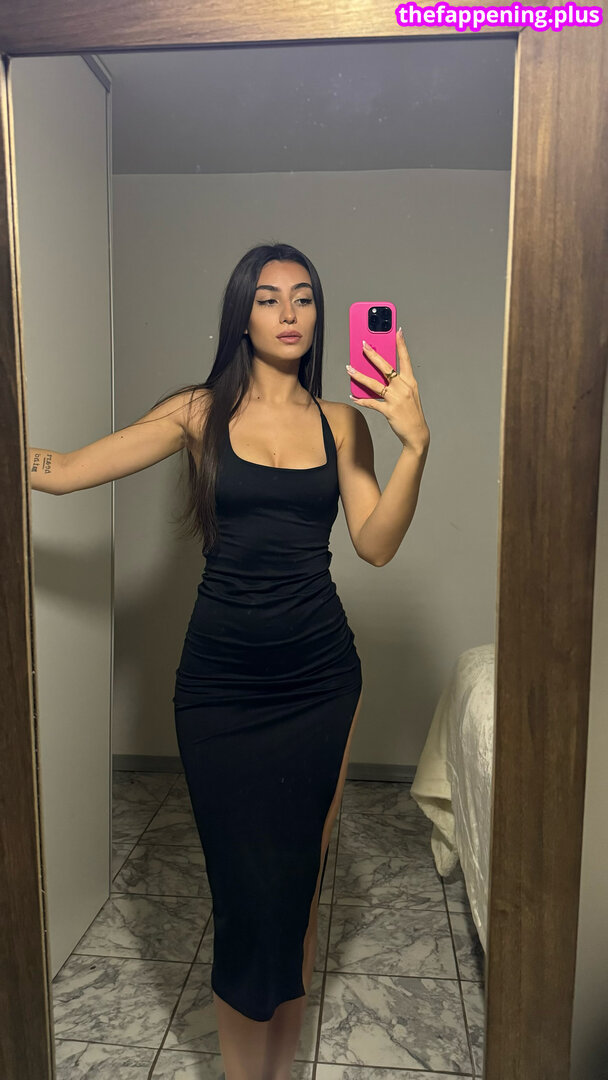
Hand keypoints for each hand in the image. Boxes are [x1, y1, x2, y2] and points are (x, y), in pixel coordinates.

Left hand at [346, 328, 429, 453]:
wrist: (417, 433)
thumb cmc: (411, 412)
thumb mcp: (409, 394)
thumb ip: (397, 383)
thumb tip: (380, 374)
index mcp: (410, 382)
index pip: (405, 359)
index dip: (401, 344)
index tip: (397, 331)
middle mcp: (403, 387)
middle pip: (386, 367)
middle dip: (373, 355)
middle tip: (363, 345)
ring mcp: (396, 399)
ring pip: (374, 384)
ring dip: (360, 376)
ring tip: (349, 369)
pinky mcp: (389, 410)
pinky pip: (372, 403)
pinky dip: (361, 400)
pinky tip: (353, 396)